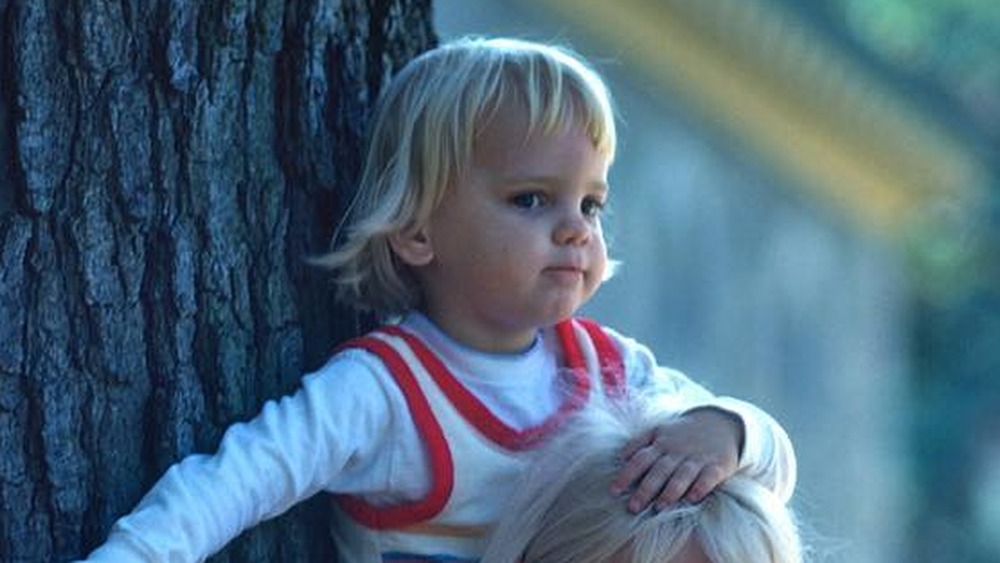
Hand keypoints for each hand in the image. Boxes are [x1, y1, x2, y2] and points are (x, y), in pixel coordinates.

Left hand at [610, 407, 743, 511]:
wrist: (721, 422)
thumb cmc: (682, 433)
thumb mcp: (659, 430)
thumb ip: (639, 443)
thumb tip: (620, 457)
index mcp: (660, 443)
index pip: (640, 459)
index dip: (626, 474)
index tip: (614, 491)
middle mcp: (677, 451)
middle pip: (659, 471)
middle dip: (645, 489)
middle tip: (633, 507)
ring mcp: (697, 458)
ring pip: (682, 475)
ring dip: (670, 491)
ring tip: (659, 507)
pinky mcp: (718, 465)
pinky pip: (709, 477)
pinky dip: (701, 487)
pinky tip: (693, 498)